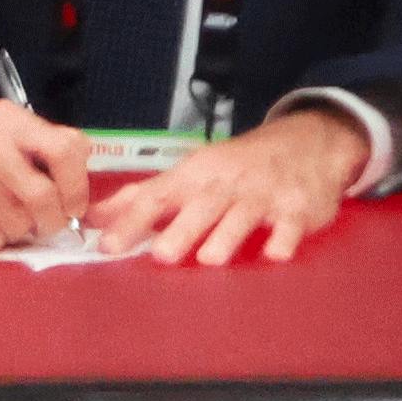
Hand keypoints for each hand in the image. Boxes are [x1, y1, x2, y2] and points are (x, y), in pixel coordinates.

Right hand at [0, 102, 90, 253]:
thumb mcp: (12, 138)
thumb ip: (50, 153)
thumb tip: (82, 194)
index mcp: (10, 119)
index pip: (65, 149)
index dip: (78, 186)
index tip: (76, 207)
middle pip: (42, 194)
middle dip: (52, 220)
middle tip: (49, 225)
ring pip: (17, 222)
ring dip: (21, 232)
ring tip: (11, 221)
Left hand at [87, 108, 367, 265]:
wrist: (310, 142)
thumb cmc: (240, 164)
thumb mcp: (193, 172)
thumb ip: (143, 198)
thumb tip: (91, 218)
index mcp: (198, 175)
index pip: (158, 196)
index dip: (131, 221)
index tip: (107, 246)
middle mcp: (229, 183)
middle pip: (202, 206)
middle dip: (183, 229)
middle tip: (163, 255)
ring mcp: (265, 195)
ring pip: (244, 215)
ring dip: (228, 236)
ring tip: (212, 258)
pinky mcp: (298, 208)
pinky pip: (290, 225)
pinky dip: (282, 239)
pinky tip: (275, 253)